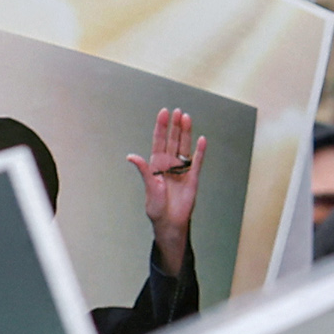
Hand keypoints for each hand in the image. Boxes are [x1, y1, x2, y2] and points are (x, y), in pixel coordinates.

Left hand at [127, 107, 204, 254]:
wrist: (170, 222)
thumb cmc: (156, 207)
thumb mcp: (149, 187)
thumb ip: (144, 170)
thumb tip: (131, 156)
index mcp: (157, 164)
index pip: (159, 141)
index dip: (161, 127)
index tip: (164, 113)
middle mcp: (170, 164)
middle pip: (173, 140)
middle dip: (175, 126)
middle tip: (178, 112)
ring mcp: (182, 169)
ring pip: (185, 147)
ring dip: (186, 133)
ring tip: (188, 118)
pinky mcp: (193, 178)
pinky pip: (197, 161)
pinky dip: (200, 151)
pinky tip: (201, 139)